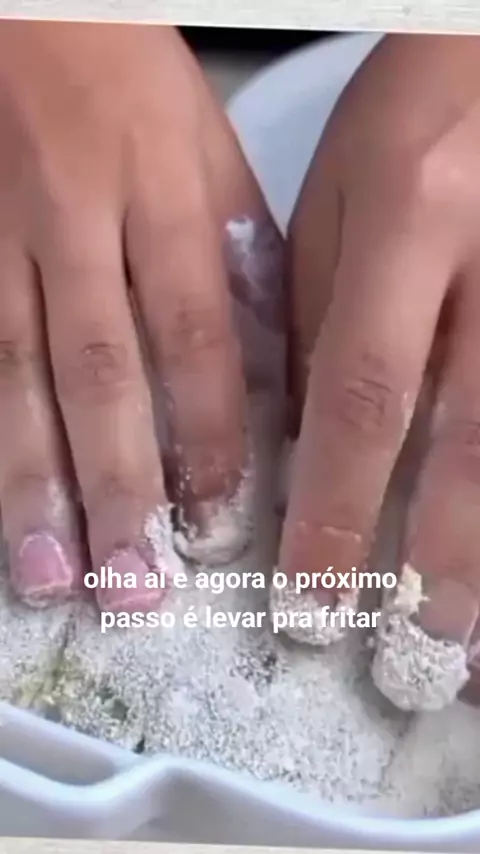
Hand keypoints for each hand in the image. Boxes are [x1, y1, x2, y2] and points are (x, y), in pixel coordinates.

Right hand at [0, 21, 282, 613]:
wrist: (31, 12)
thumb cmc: (133, 79)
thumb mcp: (212, 152)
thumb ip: (243, 260)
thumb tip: (274, 372)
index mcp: (163, 197)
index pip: (195, 336)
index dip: (206, 435)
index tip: (216, 522)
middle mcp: (78, 226)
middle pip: (99, 374)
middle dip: (116, 488)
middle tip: (134, 587)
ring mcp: (1, 240)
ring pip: (16, 375)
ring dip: (34, 483)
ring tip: (53, 574)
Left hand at [273, 34, 479, 709]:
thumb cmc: (412, 111)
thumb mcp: (336, 198)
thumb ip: (315, 314)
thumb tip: (297, 435)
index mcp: (410, 222)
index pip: (365, 396)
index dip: (339, 510)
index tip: (315, 597)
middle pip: (471, 439)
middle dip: (442, 556)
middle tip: (416, 643)